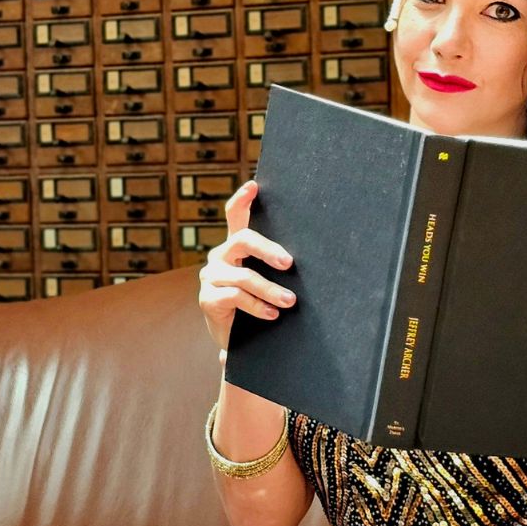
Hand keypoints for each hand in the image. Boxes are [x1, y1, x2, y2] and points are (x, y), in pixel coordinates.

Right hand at [198, 180, 296, 355]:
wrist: (237, 340)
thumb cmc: (258, 303)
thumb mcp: (268, 280)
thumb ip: (279, 265)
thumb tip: (318, 250)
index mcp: (235, 247)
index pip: (235, 216)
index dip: (242, 199)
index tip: (254, 185)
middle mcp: (220, 256)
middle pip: (242, 240)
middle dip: (268, 249)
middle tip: (289, 263)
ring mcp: (210, 277)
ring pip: (244, 276)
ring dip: (270, 289)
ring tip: (290, 301)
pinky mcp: (207, 299)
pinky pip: (235, 297)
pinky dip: (257, 306)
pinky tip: (272, 314)